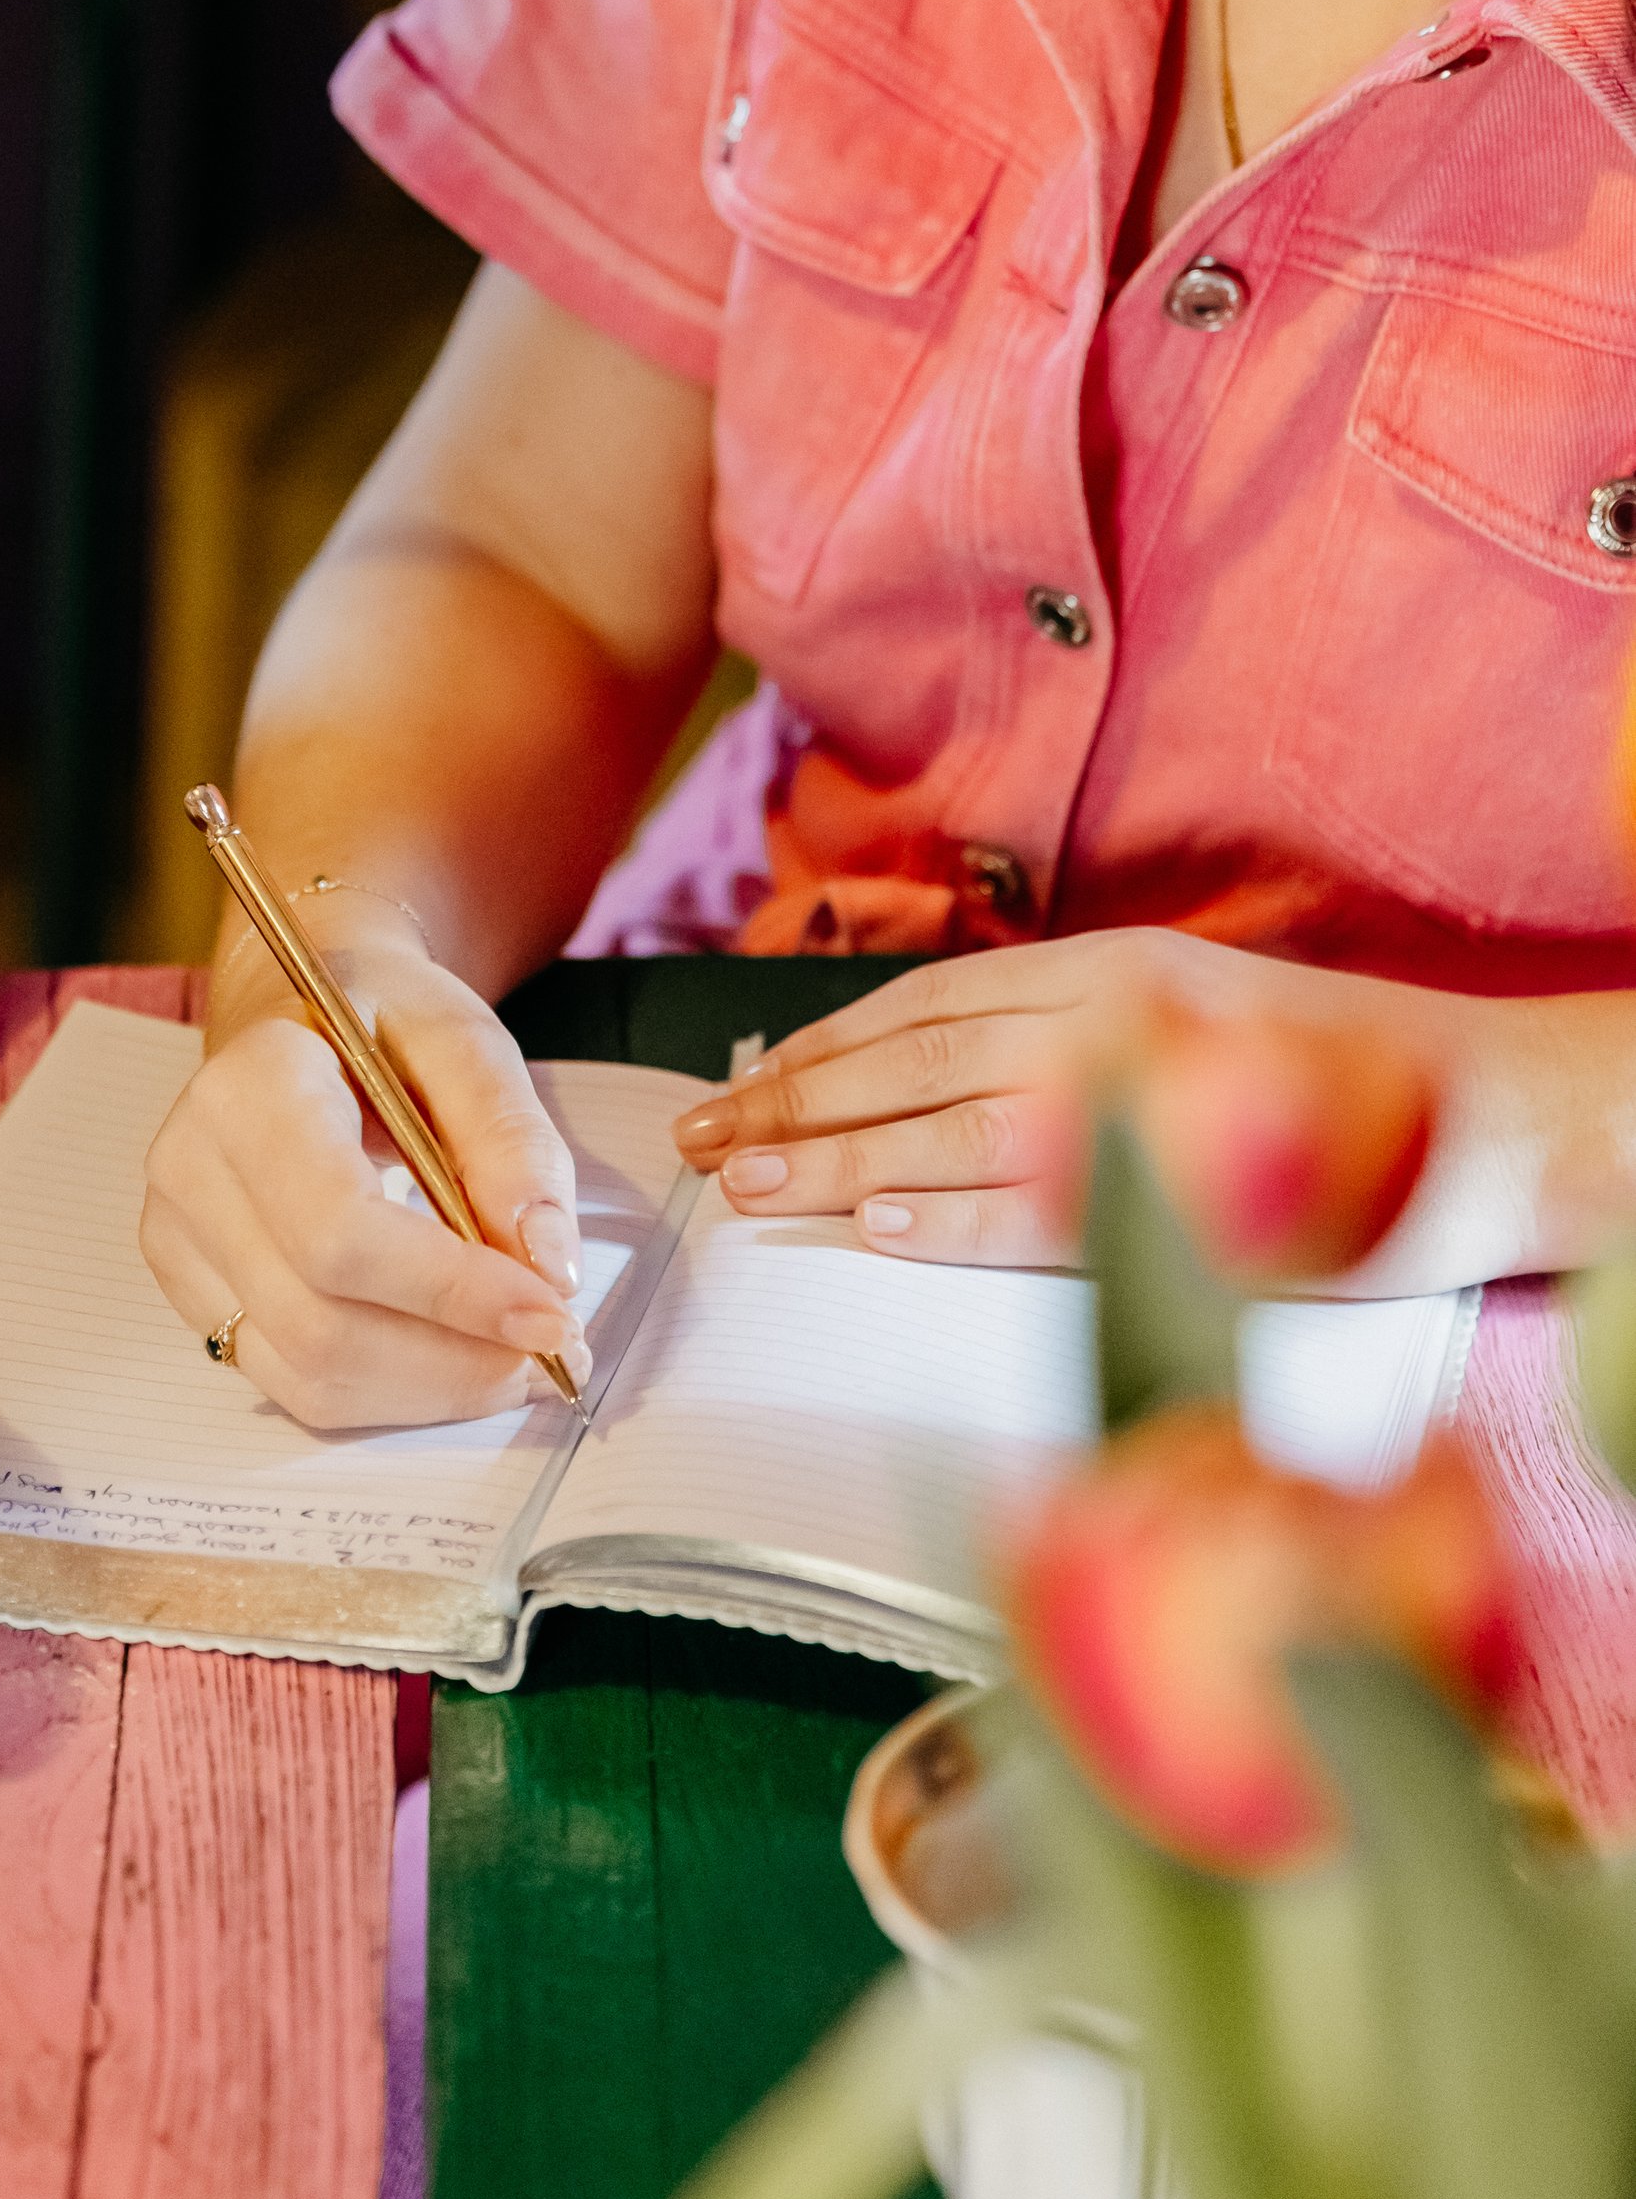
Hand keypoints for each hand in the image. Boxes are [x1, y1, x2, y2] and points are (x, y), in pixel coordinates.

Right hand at [141, 924, 590, 1429]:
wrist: (299, 1016)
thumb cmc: (381, 1021)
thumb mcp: (463, 1042)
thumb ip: (512, 1144)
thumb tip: (549, 1267)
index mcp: (249, 1088)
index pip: (340, 1229)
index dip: (450, 1289)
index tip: (553, 1314)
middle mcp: (191, 1171)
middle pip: (321, 1324)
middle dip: (456, 1358)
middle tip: (556, 1349)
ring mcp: (178, 1243)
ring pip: (310, 1374)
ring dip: (433, 1389)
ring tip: (516, 1357)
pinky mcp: (193, 1295)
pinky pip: (296, 1384)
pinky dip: (393, 1392)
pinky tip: (453, 1355)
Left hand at [671, 928, 1505, 1278]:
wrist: (1494, 1118)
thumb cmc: (1331, 1087)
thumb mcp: (1170, 1035)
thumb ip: (1054, 1055)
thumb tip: (911, 1104)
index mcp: (1104, 973)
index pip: (923, 1007)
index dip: (817, 1051)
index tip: (737, 1087)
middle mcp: (1118, 1014)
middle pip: (918, 1059)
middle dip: (798, 1106)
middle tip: (705, 1143)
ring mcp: (1157, 1093)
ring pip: (960, 1126)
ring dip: (845, 1162)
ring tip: (755, 1187)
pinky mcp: (1197, 1181)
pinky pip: (1054, 1201)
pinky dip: (959, 1215)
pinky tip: (884, 1226)